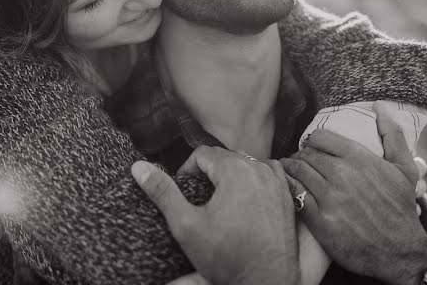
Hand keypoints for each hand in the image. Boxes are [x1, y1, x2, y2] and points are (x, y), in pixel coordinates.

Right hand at [133, 146, 298, 284]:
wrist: (265, 281)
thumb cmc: (227, 257)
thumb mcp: (186, 225)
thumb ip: (163, 192)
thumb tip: (139, 167)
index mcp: (234, 170)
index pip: (202, 154)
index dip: (187, 171)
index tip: (184, 192)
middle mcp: (259, 169)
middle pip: (225, 157)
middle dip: (209, 173)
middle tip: (200, 200)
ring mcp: (276, 181)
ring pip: (247, 164)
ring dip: (232, 175)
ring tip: (222, 202)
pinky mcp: (287, 195)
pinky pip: (268, 173)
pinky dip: (255, 180)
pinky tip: (247, 200)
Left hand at [281, 103, 426, 284]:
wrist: (400, 252)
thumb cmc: (401, 208)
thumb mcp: (404, 168)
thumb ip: (392, 135)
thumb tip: (380, 107)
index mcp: (359, 158)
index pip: (320, 137)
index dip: (314, 141)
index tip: (312, 147)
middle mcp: (342, 175)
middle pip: (306, 154)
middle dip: (301, 155)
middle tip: (299, 160)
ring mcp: (330, 198)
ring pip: (297, 171)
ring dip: (290, 168)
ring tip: (290, 170)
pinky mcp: (320, 220)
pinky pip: (294, 195)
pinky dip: (288, 187)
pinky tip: (289, 187)